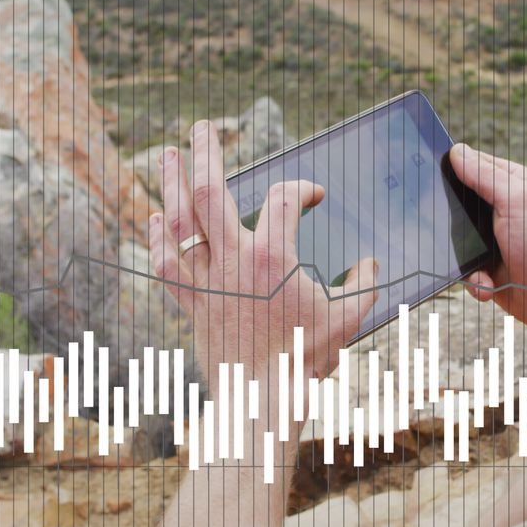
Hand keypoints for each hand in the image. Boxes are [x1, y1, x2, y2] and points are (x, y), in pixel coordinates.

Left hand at [147, 120, 378, 398]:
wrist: (263, 399)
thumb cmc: (307, 358)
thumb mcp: (349, 317)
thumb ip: (364, 284)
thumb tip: (371, 264)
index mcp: (274, 259)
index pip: (283, 200)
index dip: (301, 188)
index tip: (313, 195)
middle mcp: (234, 262)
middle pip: (209, 192)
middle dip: (204, 154)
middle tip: (203, 126)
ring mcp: (207, 282)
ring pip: (179, 222)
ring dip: (170, 183)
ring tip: (168, 153)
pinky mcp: (191, 304)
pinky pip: (166, 264)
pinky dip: (157, 238)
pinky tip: (155, 216)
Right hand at [450, 143, 526, 332]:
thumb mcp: (515, 201)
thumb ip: (485, 176)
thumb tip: (457, 152)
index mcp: (515, 186)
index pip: (478, 164)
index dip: (455, 167)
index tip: (434, 172)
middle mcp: (505, 210)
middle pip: (462, 203)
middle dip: (452, 218)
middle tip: (452, 225)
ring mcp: (497, 240)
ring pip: (458, 239)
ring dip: (461, 255)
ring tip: (478, 263)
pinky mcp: (490, 268)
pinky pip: (466, 270)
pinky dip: (475, 279)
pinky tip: (487, 282)